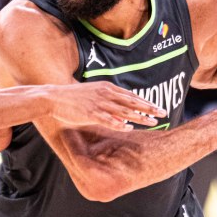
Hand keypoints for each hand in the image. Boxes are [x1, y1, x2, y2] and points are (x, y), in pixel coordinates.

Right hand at [47, 81, 166, 129]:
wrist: (53, 97)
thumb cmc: (72, 97)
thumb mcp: (93, 93)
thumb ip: (106, 99)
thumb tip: (118, 108)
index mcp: (107, 87)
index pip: (131, 95)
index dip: (145, 102)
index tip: (157, 107)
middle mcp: (106, 94)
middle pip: (132, 102)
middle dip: (149, 108)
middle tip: (163, 113)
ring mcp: (99, 103)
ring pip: (124, 111)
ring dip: (140, 117)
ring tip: (152, 122)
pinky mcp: (91, 113)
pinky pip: (109, 119)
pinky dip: (119, 124)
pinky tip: (129, 128)